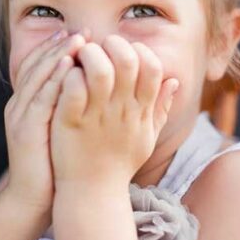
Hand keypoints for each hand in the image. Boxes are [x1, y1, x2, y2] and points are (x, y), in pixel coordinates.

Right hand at [3, 30, 87, 215]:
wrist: (33, 199)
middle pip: (37, 65)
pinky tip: (70, 68)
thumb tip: (93, 81)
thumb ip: (71, 103)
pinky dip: (55, 81)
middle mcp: (20, 104)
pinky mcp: (26, 131)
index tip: (80, 33)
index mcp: (27, 103)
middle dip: (59, 45)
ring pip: (38, 77)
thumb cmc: (54, 163)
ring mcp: (20, 116)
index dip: (58, 47)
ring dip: (57, 56)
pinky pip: (41, 100)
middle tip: (81, 30)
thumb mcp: (61, 127)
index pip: (40, 65)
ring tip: (77, 40)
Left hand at [49, 34, 179, 184]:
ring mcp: (97, 116)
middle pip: (127, 61)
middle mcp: (122, 110)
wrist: (93, 194)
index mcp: (141, 110)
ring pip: (98, 71)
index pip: (152, 66)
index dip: (138, 50)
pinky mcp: (71, 123)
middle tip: (97, 47)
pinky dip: (68, 74)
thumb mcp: (147, 136)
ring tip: (79, 56)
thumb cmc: (119, 163)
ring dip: (88, 55)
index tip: (122, 52)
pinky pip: (73, 89)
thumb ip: (161, 107)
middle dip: (112, 44)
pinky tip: (65, 74)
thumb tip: (174, 80)